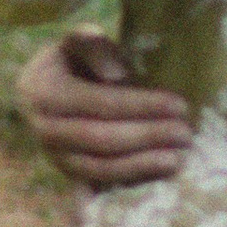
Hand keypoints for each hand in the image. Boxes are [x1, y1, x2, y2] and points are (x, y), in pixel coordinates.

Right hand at [18, 31, 195, 188]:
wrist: (41, 91)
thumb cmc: (70, 62)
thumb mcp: (76, 43)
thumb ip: (93, 46)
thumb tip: (117, 74)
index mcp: (45, 93)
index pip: (101, 103)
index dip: (141, 106)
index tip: (179, 105)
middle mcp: (45, 129)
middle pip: (102, 139)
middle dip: (147, 137)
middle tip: (185, 134)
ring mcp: (54, 156)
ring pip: (100, 168)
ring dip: (142, 165)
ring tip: (178, 158)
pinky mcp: (67, 174)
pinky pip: (99, 183)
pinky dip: (130, 180)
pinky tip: (160, 174)